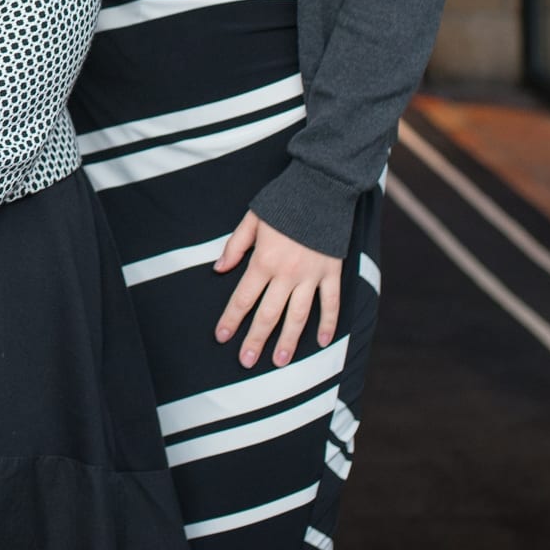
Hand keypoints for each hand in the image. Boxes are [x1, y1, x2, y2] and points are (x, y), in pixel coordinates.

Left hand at [214, 211, 343, 368]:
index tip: (222, 337)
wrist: (320, 188)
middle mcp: (286, 273)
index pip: (243, 298)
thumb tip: (218, 269)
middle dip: (255, 339)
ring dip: (288, 341)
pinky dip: (327, 324)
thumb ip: (235, 246)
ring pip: (298, 316)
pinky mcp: (331, 272)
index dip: (231, 319)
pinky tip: (321, 342)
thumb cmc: (283, 203)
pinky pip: (330, 303)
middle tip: (246, 361)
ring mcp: (311, 275)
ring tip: (279, 361)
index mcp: (263, 260)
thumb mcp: (251, 219)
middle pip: (268, 314)